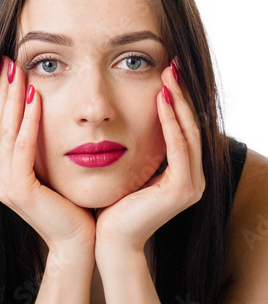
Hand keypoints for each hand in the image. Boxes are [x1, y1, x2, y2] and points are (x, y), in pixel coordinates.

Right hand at [0, 57, 95, 257]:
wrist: (80, 241)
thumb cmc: (72, 204)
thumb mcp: (54, 168)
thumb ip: (44, 146)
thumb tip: (47, 114)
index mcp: (6, 170)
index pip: (1, 125)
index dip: (2, 96)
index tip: (10, 67)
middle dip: (2, 90)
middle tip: (8, 59)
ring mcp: (6, 184)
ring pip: (6, 131)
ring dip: (11, 99)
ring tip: (18, 70)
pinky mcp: (19, 191)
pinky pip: (22, 149)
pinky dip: (27, 122)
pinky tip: (34, 98)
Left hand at [94, 62, 205, 255]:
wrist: (109, 238)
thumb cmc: (114, 202)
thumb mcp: (131, 167)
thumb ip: (141, 146)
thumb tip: (132, 118)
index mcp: (182, 172)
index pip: (183, 128)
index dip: (177, 100)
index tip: (166, 73)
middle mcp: (193, 177)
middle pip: (191, 125)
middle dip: (182, 94)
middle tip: (172, 65)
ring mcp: (192, 185)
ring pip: (189, 132)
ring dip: (179, 102)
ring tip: (168, 75)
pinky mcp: (182, 190)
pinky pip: (178, 148)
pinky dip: (171, 123)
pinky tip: (161, 100)